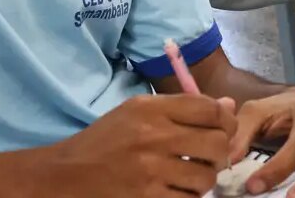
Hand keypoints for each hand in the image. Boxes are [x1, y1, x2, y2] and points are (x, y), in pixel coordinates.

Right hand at [36, 93, 236, 197]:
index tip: (225, 129)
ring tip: (191, 177)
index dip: (226, 120)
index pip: (209, 109)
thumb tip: (229, 106)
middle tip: (210, 158)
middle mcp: (153, 136)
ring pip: (206, 177)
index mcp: (151, 108)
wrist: (65, 174)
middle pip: (216, 143)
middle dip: (221, 152)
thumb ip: (182, 108)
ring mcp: (150, 171)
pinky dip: (188, 197)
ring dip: (205, 179)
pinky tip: (176, 191)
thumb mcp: (136, 111)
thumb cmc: (105, 140)